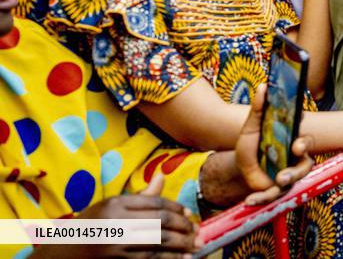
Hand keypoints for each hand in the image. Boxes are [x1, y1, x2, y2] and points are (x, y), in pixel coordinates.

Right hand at [71, 174, 197, 257]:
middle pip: (160, 222)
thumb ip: (140, 196)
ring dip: (181, 244)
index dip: (177, 208)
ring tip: (195, 246)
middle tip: (197, 231)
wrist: (61, 253)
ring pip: (158, 242)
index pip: (155, 203)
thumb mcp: (111, 206)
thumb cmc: (92, 226)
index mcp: (115, 203)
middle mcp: (115, 222)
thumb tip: (162, 175)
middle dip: (184, 227)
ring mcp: (115, 244)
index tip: (190, 214)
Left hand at [235, 85, 315, 206]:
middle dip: (302, 156)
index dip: (305, 138)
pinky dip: (261, 197)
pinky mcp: (277, 190)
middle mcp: (294, 158)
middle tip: (296, 149)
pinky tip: (249, 200)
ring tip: (278, 179)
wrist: (240, 169)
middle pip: (306, 160)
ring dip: (289, 178)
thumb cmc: (252, 146)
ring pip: (295, 178)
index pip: (304, 138)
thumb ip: (259, 109)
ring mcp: (288, 175)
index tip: (299, 134)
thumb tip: (264, 86)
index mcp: (292, 141)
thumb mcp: (251, 127)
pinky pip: (273, 194)